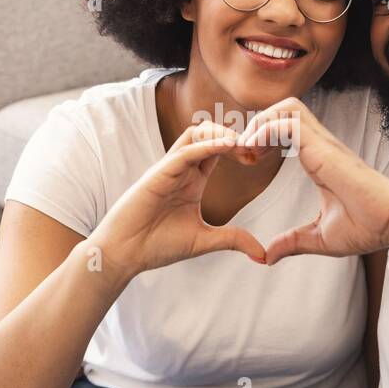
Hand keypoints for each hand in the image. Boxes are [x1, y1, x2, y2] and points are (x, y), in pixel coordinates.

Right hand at [91, 121, 266, 278]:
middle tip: (255, 146)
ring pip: (195, 134)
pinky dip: (206, 146)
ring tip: (242, 141)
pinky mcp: (158, 175)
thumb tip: (263, 254)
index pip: (218, 151)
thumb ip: (233, 240)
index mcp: (193, 181)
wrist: (125, 254)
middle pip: (207, 134)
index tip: (258, 157)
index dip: (239, 148)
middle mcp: (182, 170)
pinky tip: (226, 146)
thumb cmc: (158, 245)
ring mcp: (169, 169)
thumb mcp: (205, 241)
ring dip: (220, 133)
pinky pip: (184, 153)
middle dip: (232, 134)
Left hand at [237, 98, 388, 264]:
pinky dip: (266, 132)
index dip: (262, 136)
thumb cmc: (368, 227)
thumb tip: (268, 257)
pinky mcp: (323, 149)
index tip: (249, 160)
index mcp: (320, 158)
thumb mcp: (320, 237)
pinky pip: (288, 124)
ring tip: (249, 150)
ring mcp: (323, 144)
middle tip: (245, 152)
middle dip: (258, 123)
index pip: (287, 126)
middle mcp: (321, 145)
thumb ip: (292, 242)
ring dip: (261, 123)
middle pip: (284, 108)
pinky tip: (257, 155)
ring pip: (286, 107)